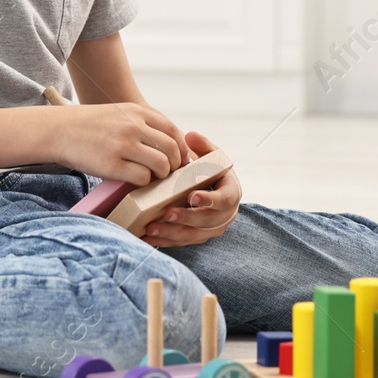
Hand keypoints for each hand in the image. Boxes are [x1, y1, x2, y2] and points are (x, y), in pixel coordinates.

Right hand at [55, 102, 188, 185]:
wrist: (58, 130)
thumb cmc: (90, 126)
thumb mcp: (119, 114)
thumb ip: (143, 124)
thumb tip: (170, 146)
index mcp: (137, 112)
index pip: (174, 131)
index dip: (181, 149)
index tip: (179, 160)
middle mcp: (133, 126)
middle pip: (172, 149)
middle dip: (175, 165)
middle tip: (167, 173)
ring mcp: (122, 145)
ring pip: (161, 164)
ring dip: (161, 175)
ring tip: (152, 177)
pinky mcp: (111, 165)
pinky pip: (142, 177)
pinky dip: (144, 182)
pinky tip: (135, 180)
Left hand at [140, 131, 240, 247]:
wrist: (208, 188)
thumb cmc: (208, 171)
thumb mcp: (209, 156)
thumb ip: (202, 145)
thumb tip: (190, 136)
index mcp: (230, 193)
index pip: (224, 199)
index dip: (210, 199)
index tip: (193, 196)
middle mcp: (224, 215)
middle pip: (207, 221)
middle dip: (186, 218)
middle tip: (167, 213)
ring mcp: (210, 229)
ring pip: (192, 235)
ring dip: (171, 233)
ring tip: (151, 228)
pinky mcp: (196, 237)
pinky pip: (180, 242)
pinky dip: (163, 241)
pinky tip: (147, 237)